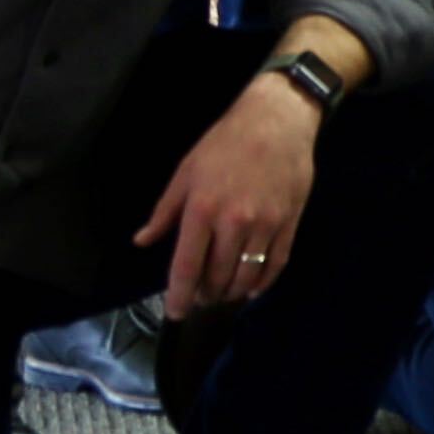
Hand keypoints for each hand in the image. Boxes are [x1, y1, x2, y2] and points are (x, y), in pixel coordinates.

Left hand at [134, 69, 321, 315]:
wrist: (278, 120)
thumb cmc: (225, 143)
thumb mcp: (186, 172)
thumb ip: (165, 211)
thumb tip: (143, 240)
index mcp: (202, 211)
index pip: (187, 266)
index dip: (179, 295)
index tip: (175, 313)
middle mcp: (234, 223)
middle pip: (218, 277)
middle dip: (207, 294)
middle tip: (201, 297)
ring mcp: (265, 225)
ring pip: (247, 275)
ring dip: (233, 292)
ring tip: (224, 293)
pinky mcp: (289, 222)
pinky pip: (276, 263)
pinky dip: (263, 282)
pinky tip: (254, 288)